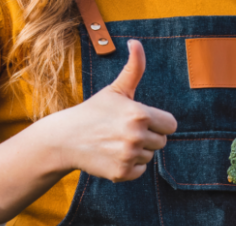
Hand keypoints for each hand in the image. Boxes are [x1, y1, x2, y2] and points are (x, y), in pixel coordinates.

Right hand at [46, 40, 177, 181]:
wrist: (65, 138)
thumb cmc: (94, 111)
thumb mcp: (116, 90)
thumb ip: (134, 69)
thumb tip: (136, 42)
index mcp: (140, 114)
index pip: (170, 125)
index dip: (157, 123)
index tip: (140, 120)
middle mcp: (136, 135)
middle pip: (161, 142)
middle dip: (147, 137)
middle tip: (123, 131)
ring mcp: (129, 155)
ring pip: (149, 156)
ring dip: (136, 151)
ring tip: (114, 142)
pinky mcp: (122, 173)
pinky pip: (140, 171)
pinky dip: (129, 166)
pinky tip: (111, 155)